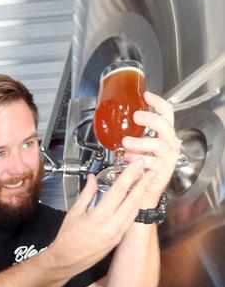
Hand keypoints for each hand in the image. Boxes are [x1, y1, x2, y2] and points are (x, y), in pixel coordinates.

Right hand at [47, 157, 158, 274]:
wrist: (66, 262)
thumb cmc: (67, 239)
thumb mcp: (74, 213)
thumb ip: (87, 194)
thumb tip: (93, 179)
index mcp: (97, 218)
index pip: (118, 192)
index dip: (129, 176)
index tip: (137, 165)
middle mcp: (110, 227)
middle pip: (132, 201)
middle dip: (143, 183)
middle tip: (151, 170)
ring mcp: (116, 235)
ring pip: (134, 211)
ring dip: (142, 195)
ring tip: (147, 183)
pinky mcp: (118, 240)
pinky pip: (130, 220)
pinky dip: (135, 207)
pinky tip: (137, 199)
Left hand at [122, 91, 181, 208]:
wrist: (146, 191)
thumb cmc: (141, 168)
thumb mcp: (139, 148)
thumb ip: (134, 135)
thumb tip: (117, 122)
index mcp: (165, 135)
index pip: (167, 113)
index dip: (158, 103)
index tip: (146, 95)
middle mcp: (170, 144)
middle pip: (165, 126)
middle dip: (150, 119)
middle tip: (136, 116)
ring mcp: (168, 158)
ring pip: (158, 145)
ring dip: (140, 142)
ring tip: (126, 142)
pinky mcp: (164, 171)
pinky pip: (153, 163)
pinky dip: (140, 160)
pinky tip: (129, 159)